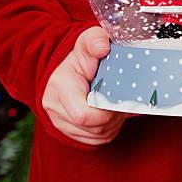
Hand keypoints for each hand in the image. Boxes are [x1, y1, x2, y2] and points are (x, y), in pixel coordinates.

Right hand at [42, 26, 132, 145]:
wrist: (65, 68)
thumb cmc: (79, 56)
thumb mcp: (86, 42)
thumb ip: (95, 40)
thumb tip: (103, 47)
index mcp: (60, 87)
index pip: (83, 115)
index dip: (107, 112)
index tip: (120, 99)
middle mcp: (55, 109)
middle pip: (94, 127)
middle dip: (114, 117)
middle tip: (126, 102)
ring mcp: (60, 123)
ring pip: (96, 136)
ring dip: (113, 124)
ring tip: (119, 106)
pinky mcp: (68, 132)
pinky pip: (95, 140)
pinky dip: (108, 129)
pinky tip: (112, 114)